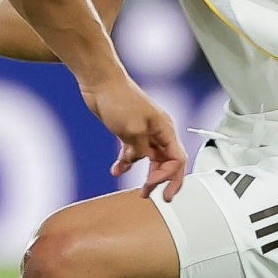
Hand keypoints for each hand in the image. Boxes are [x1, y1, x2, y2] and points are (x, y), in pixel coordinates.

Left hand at [82, 75, 185, 199]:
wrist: (99, 82)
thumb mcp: (132, 131)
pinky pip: (133, 152)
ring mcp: (143, 131)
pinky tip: (117, 170)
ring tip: (140, 190)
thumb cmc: (119, 98)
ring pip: (150, 159)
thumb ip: (141, 150)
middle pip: (166, 162)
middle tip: (150, 194)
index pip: (177, 160)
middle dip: (160, 180)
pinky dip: (126, 162)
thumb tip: (143, 160)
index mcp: (165, 129)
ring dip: (144, 174)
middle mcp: (158, 131)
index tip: (157, 189)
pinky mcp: (129, 131)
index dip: (170, 177)